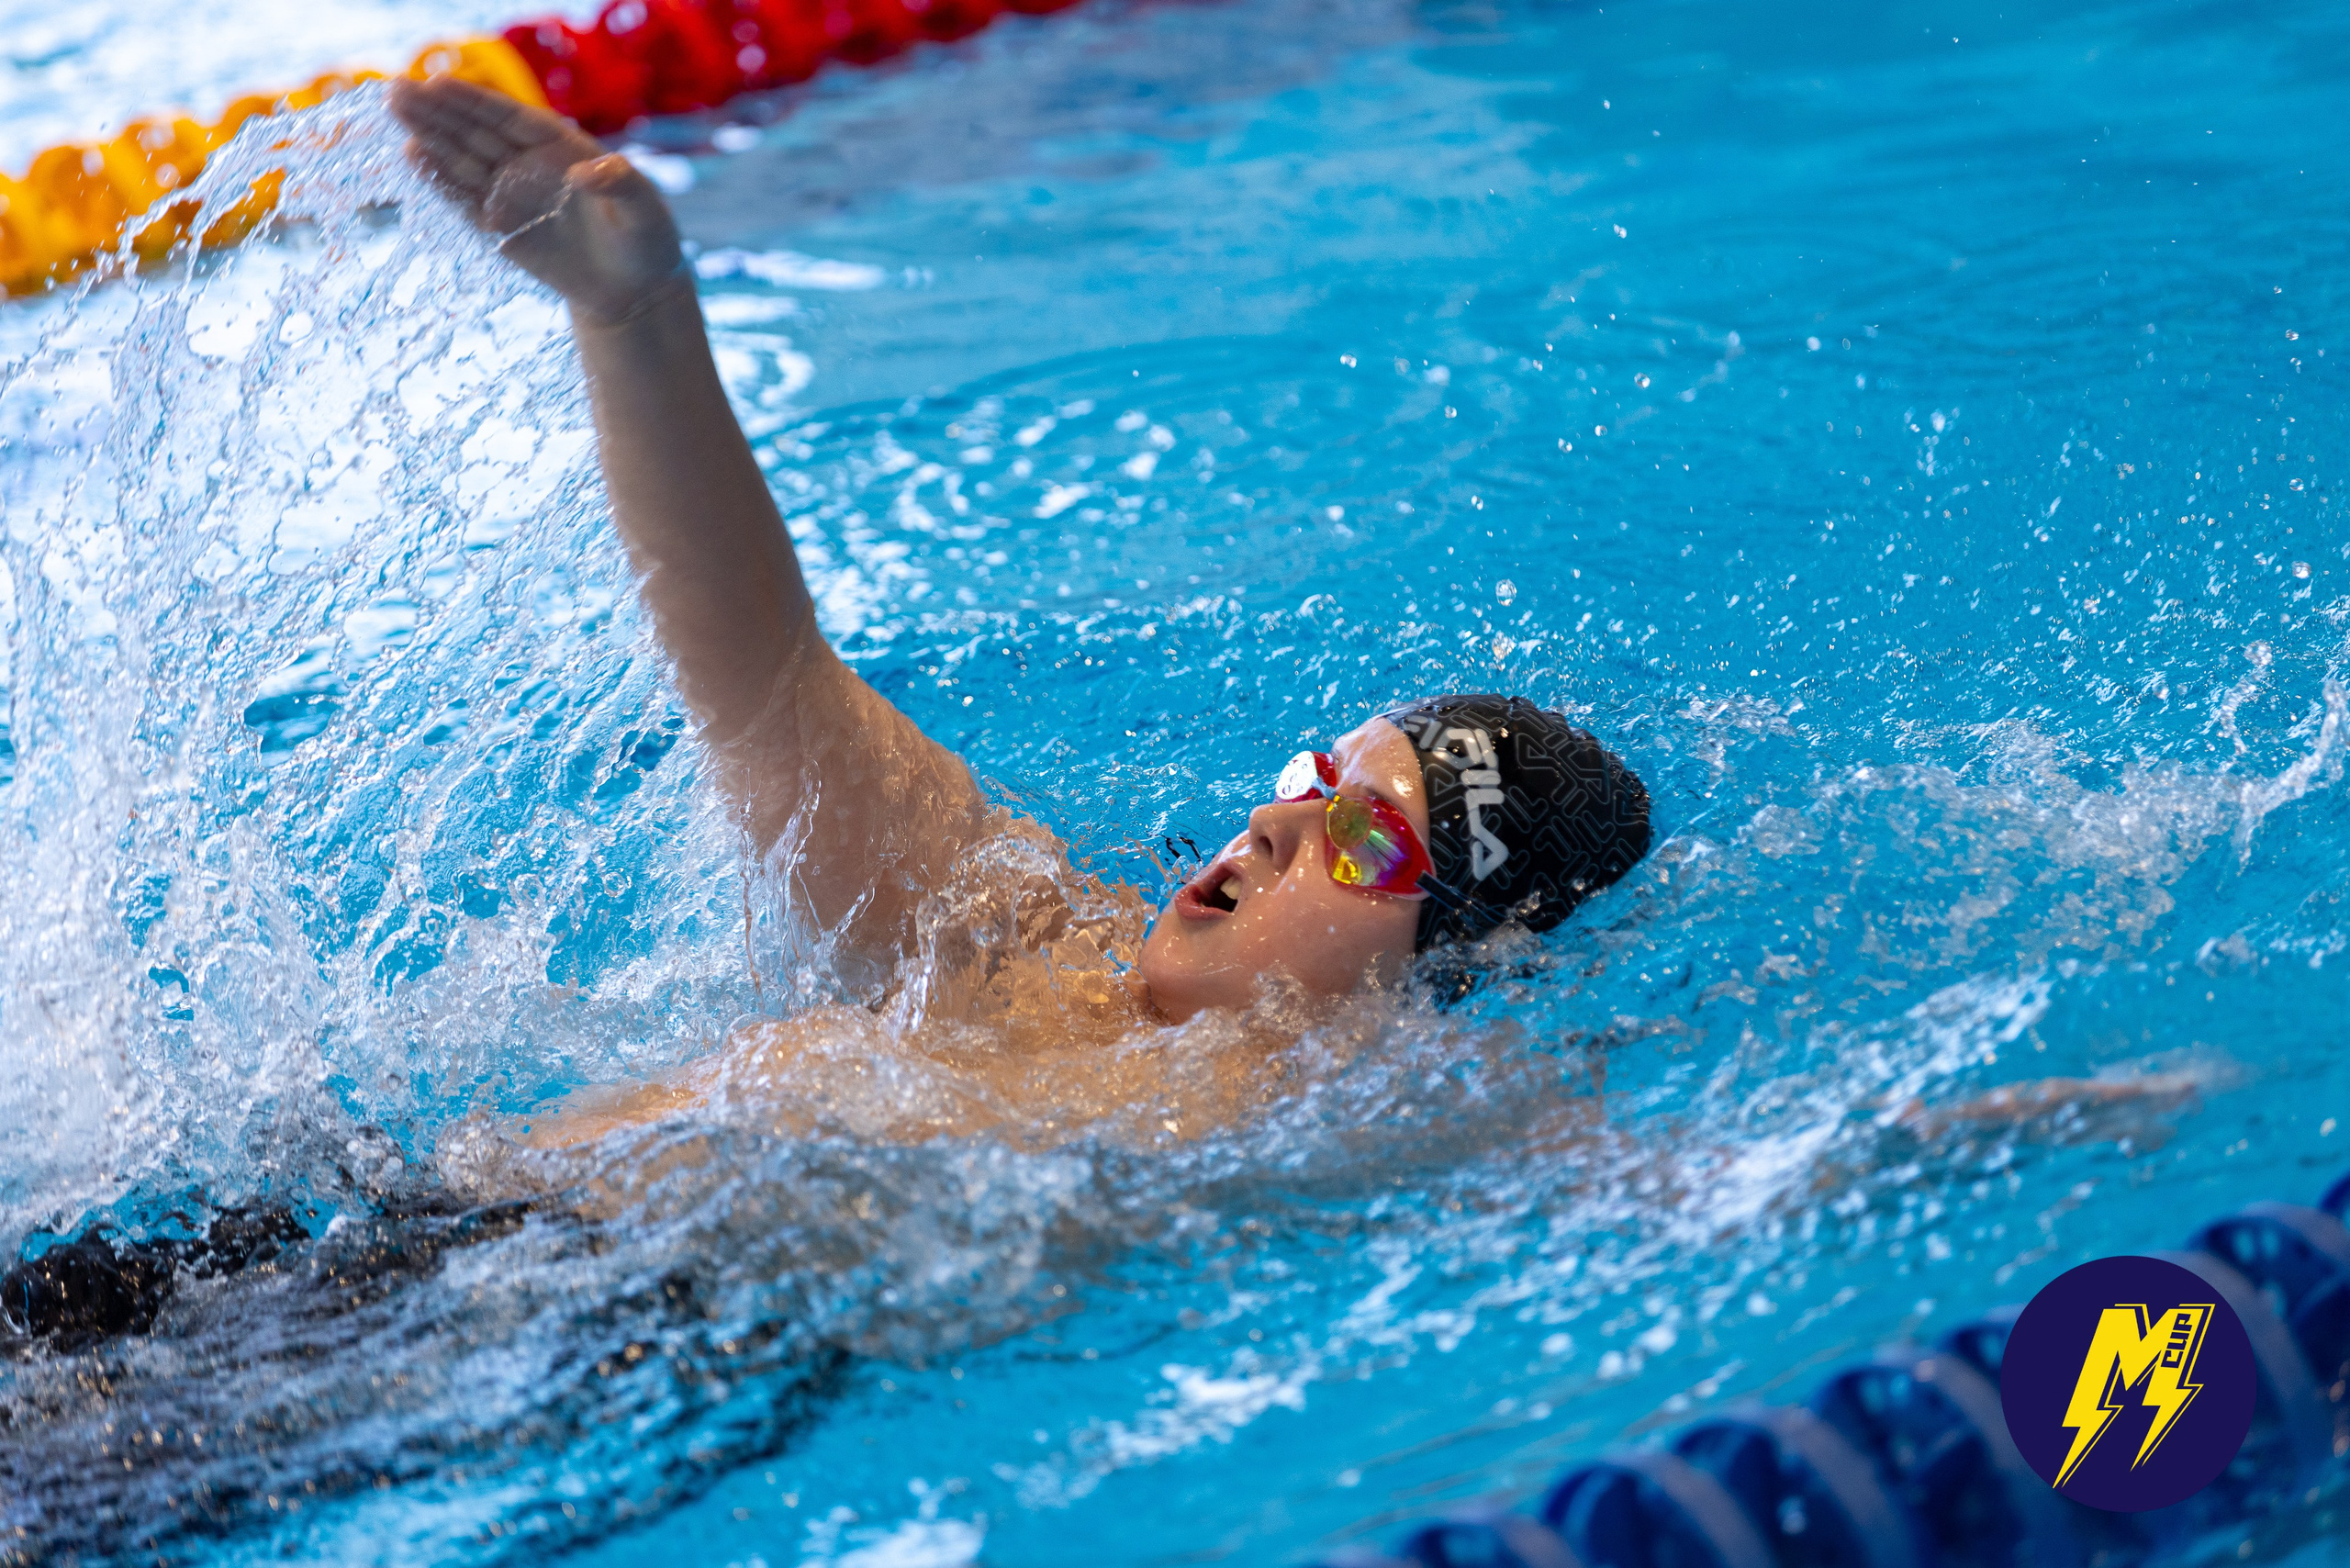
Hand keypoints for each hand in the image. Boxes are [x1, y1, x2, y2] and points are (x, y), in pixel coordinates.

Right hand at [388, 75, 686, 325]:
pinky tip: (414, 159)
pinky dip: (441, 182)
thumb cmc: (646, 241)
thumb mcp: (644, 210)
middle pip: (477, 133)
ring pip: (464, 161)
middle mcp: (529, 165)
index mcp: (561, 148)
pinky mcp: (500, 228)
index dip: (475, 101)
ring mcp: (511, 195)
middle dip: (438, 112)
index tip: (439, 83)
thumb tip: (586, 174)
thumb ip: (620, 184)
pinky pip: (465, 202)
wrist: (634, 290)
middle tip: (396, 91)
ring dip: (430, 138)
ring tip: (396, 114)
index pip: (510, 118)